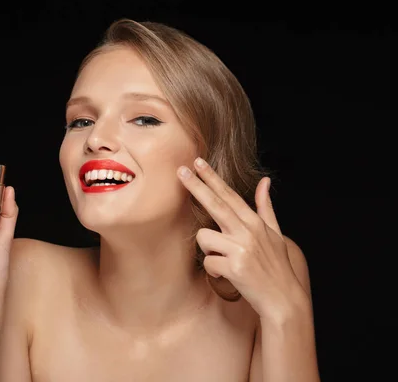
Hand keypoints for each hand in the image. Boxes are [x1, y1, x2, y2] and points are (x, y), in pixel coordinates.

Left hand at [177, 157, 306, 320]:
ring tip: (225, 261)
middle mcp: (248, 232)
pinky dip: (213, 270)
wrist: (284, 300)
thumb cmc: (277, 267)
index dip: (212, 178)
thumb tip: (265, 181)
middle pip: (215, 204)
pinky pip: (208, 262)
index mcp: (255, 223)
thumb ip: (266, 207)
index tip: (198, 163)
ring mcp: (241, 249)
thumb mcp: (275, 234)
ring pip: (204, 238)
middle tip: (180, 171)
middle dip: (196, 186)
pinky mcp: (234, 267)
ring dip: (209, 251)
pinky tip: (227, 275)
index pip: (229, 195)